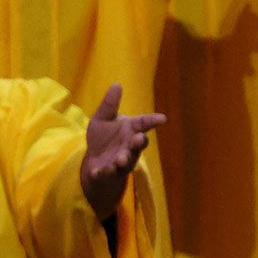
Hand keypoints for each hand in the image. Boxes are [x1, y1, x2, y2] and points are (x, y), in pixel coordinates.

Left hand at [80, 83, 164, 215]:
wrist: (95, 160)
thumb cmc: (104, 137)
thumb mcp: (103, 118)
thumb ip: (110, 104)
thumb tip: (117, 84)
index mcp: (131, 129)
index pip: (144, 123)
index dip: (153, 121)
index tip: (162, 118)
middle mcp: (130, 145)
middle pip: (139, 144)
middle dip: (139, 143)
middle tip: (139, 139)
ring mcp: (121, 160)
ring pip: (126, 161)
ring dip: (124, 159)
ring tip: (120, 159)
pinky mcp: (108, 172)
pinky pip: (107, 173)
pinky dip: (103, 173)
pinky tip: (96, 171)